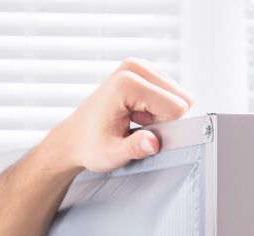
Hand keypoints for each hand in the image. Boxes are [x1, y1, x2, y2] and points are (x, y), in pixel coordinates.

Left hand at [41, 58, 193, 174]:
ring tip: (134, 121)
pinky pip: (168, 92)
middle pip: (181, 97)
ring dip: (160, 113)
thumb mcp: (111, 154)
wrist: (72, 138)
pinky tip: (136, 115)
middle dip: (165, 119)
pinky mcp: (142, 69)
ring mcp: (139, 65)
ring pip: (177, 95)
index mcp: (127, 83)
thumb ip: (134, 148)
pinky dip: (156, 107)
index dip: (165, 128)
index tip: (144, 135)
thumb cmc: (89, 145)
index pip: (176, 107)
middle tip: (138, 128)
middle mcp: (134, 67)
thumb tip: (153, 142)